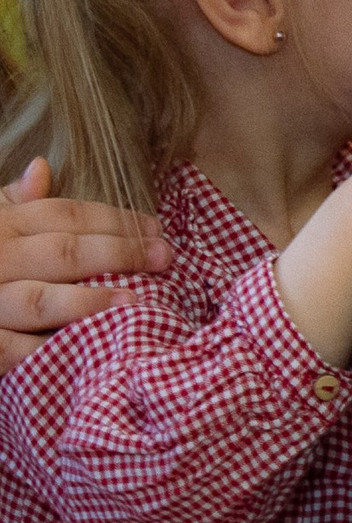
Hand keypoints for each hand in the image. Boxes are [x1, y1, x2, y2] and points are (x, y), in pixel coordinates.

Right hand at [0, 158, 174, 374]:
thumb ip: (10, 203)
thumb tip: (42, 169)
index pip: (64, 215)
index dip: (115, 219)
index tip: (157, 228)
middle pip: (63, 252)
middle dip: (118, 253)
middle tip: (165, 258)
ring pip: (40, 300)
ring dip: (90, 302)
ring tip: (135, 302)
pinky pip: (14, 352)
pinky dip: (50, 353)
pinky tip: (88, 352)